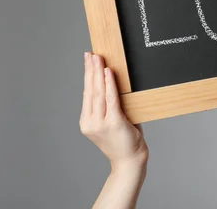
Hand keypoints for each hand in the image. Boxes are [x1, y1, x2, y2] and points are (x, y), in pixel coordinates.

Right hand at [80, 52, 148, 172]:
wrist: (130, 161)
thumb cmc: (124, 140)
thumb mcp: (113, 120)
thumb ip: (111, 105)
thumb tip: (113, 81)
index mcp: (87, 122)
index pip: (86, 93)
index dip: (87, 75)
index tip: (88, 60)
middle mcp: (90, 122)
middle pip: (90, 90)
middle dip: (90, 70)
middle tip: (90, 54)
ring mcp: (101, 123)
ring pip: (99, 92)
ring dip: (98, 73)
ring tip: (98, 58)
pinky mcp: (114, 123)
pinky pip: (111, 99)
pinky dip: (110, 84)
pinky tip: (108, 72)